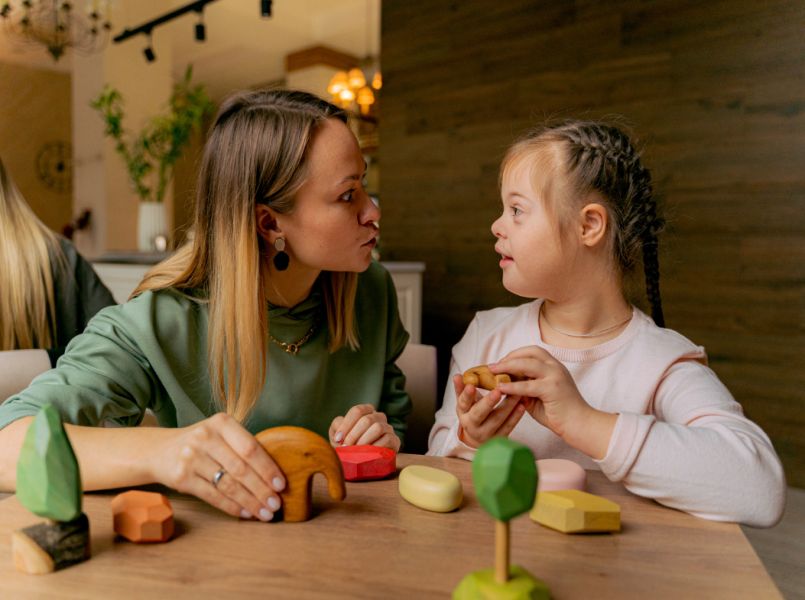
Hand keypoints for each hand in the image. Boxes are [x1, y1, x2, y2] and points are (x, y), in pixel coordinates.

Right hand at [148, 413, 284, 521]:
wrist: (159, 450)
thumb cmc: (201, 444)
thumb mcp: (220, 434)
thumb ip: (242, 447)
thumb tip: (274, 475)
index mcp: (221, 423)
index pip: (251, 447)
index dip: (268, 468)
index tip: (281, 484)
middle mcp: (205, 437)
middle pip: (241, 468)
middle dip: (262, 489)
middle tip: (276, 504)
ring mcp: (191, 457)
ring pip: (228, 485)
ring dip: (250, 502)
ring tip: (264, 513)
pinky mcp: (182, 478)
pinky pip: (213, 496)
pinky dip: (232, 507)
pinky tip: (245, 513)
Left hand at [329, 404, 400, 450]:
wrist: (362, 461)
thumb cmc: (349, 445)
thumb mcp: (339, 434)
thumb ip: (337, 427)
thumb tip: (341, 432)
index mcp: (366, 411)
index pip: (357, 411)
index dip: (346, 425)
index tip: (338, 439)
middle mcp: (379, 416)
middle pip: (367, 420)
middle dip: (353, 435)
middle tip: (346, 448)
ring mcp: (388, 428)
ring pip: (378, 427)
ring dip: (364, 441)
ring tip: (356, 451)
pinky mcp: (395, 440)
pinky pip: (387, 439)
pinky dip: (375, 447)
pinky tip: (367, 455)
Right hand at [453, 374, 526, 448]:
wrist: (478, 438)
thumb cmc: (473, 413)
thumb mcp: (465, 403)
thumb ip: (461, 389)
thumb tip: (456, 375)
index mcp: (463, 413)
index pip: (463, 403)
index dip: (467, 395)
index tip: (471, 385)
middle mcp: (472, 426)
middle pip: (479, 414)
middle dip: (489, 402)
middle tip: (498, 390)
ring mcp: (486, 434)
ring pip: (497, 419)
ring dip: (508, 406)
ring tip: (516, 393)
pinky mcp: (499, 438)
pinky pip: (508, 427)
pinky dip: (516, 416)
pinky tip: (522, 405)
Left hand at [491, 346, 616, 457]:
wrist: (579, 425)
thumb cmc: (558, 412)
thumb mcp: (538, 396)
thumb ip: (525, 387)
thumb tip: (504, 383)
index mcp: (554, 366)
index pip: (533, 351)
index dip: (515, 354)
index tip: (501, 362)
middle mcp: (556, 367)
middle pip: (530, 353)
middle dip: (509, 357)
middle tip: (493, 366)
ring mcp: (555, 376)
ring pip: (528, 364)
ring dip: (507, 366)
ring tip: (493, 372)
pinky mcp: (553, 389)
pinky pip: (528, 385)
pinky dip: (512, 386)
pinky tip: (501, 388)